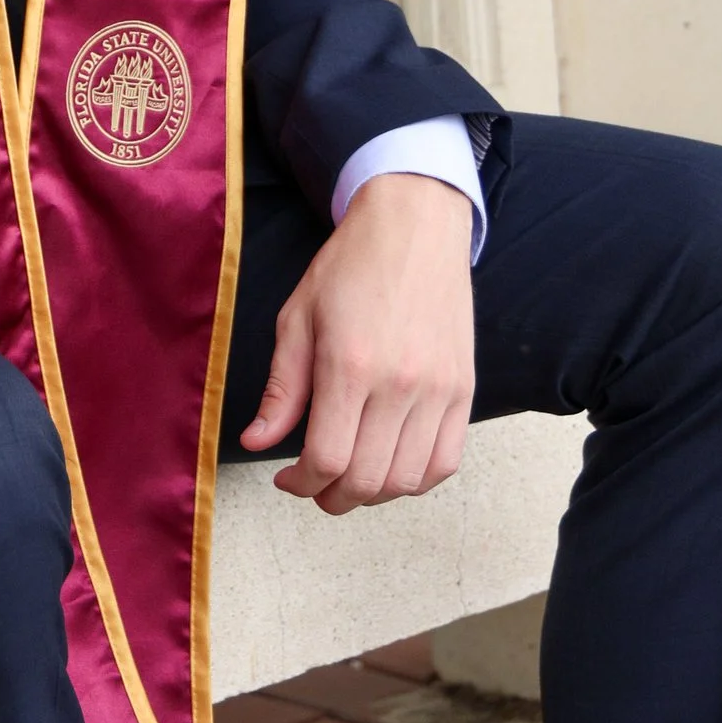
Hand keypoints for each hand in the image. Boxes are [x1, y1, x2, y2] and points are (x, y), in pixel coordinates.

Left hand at [238, 172, 476, 513]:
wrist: (414, 226)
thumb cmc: (350, 266)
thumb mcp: (298, 318)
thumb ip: (281, 388)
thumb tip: (257, 442)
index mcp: (350, 365)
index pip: (327, 458)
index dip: (301, 483)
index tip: (288, 479)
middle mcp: (400, 383)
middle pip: (367, 479)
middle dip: (332, 496)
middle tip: (315, 485)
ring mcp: (439, 390)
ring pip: (407, 480)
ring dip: (373, 493)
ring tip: (350, 477)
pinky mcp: (464, 389)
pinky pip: (445, 462)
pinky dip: (416, 479)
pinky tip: (391, 465)